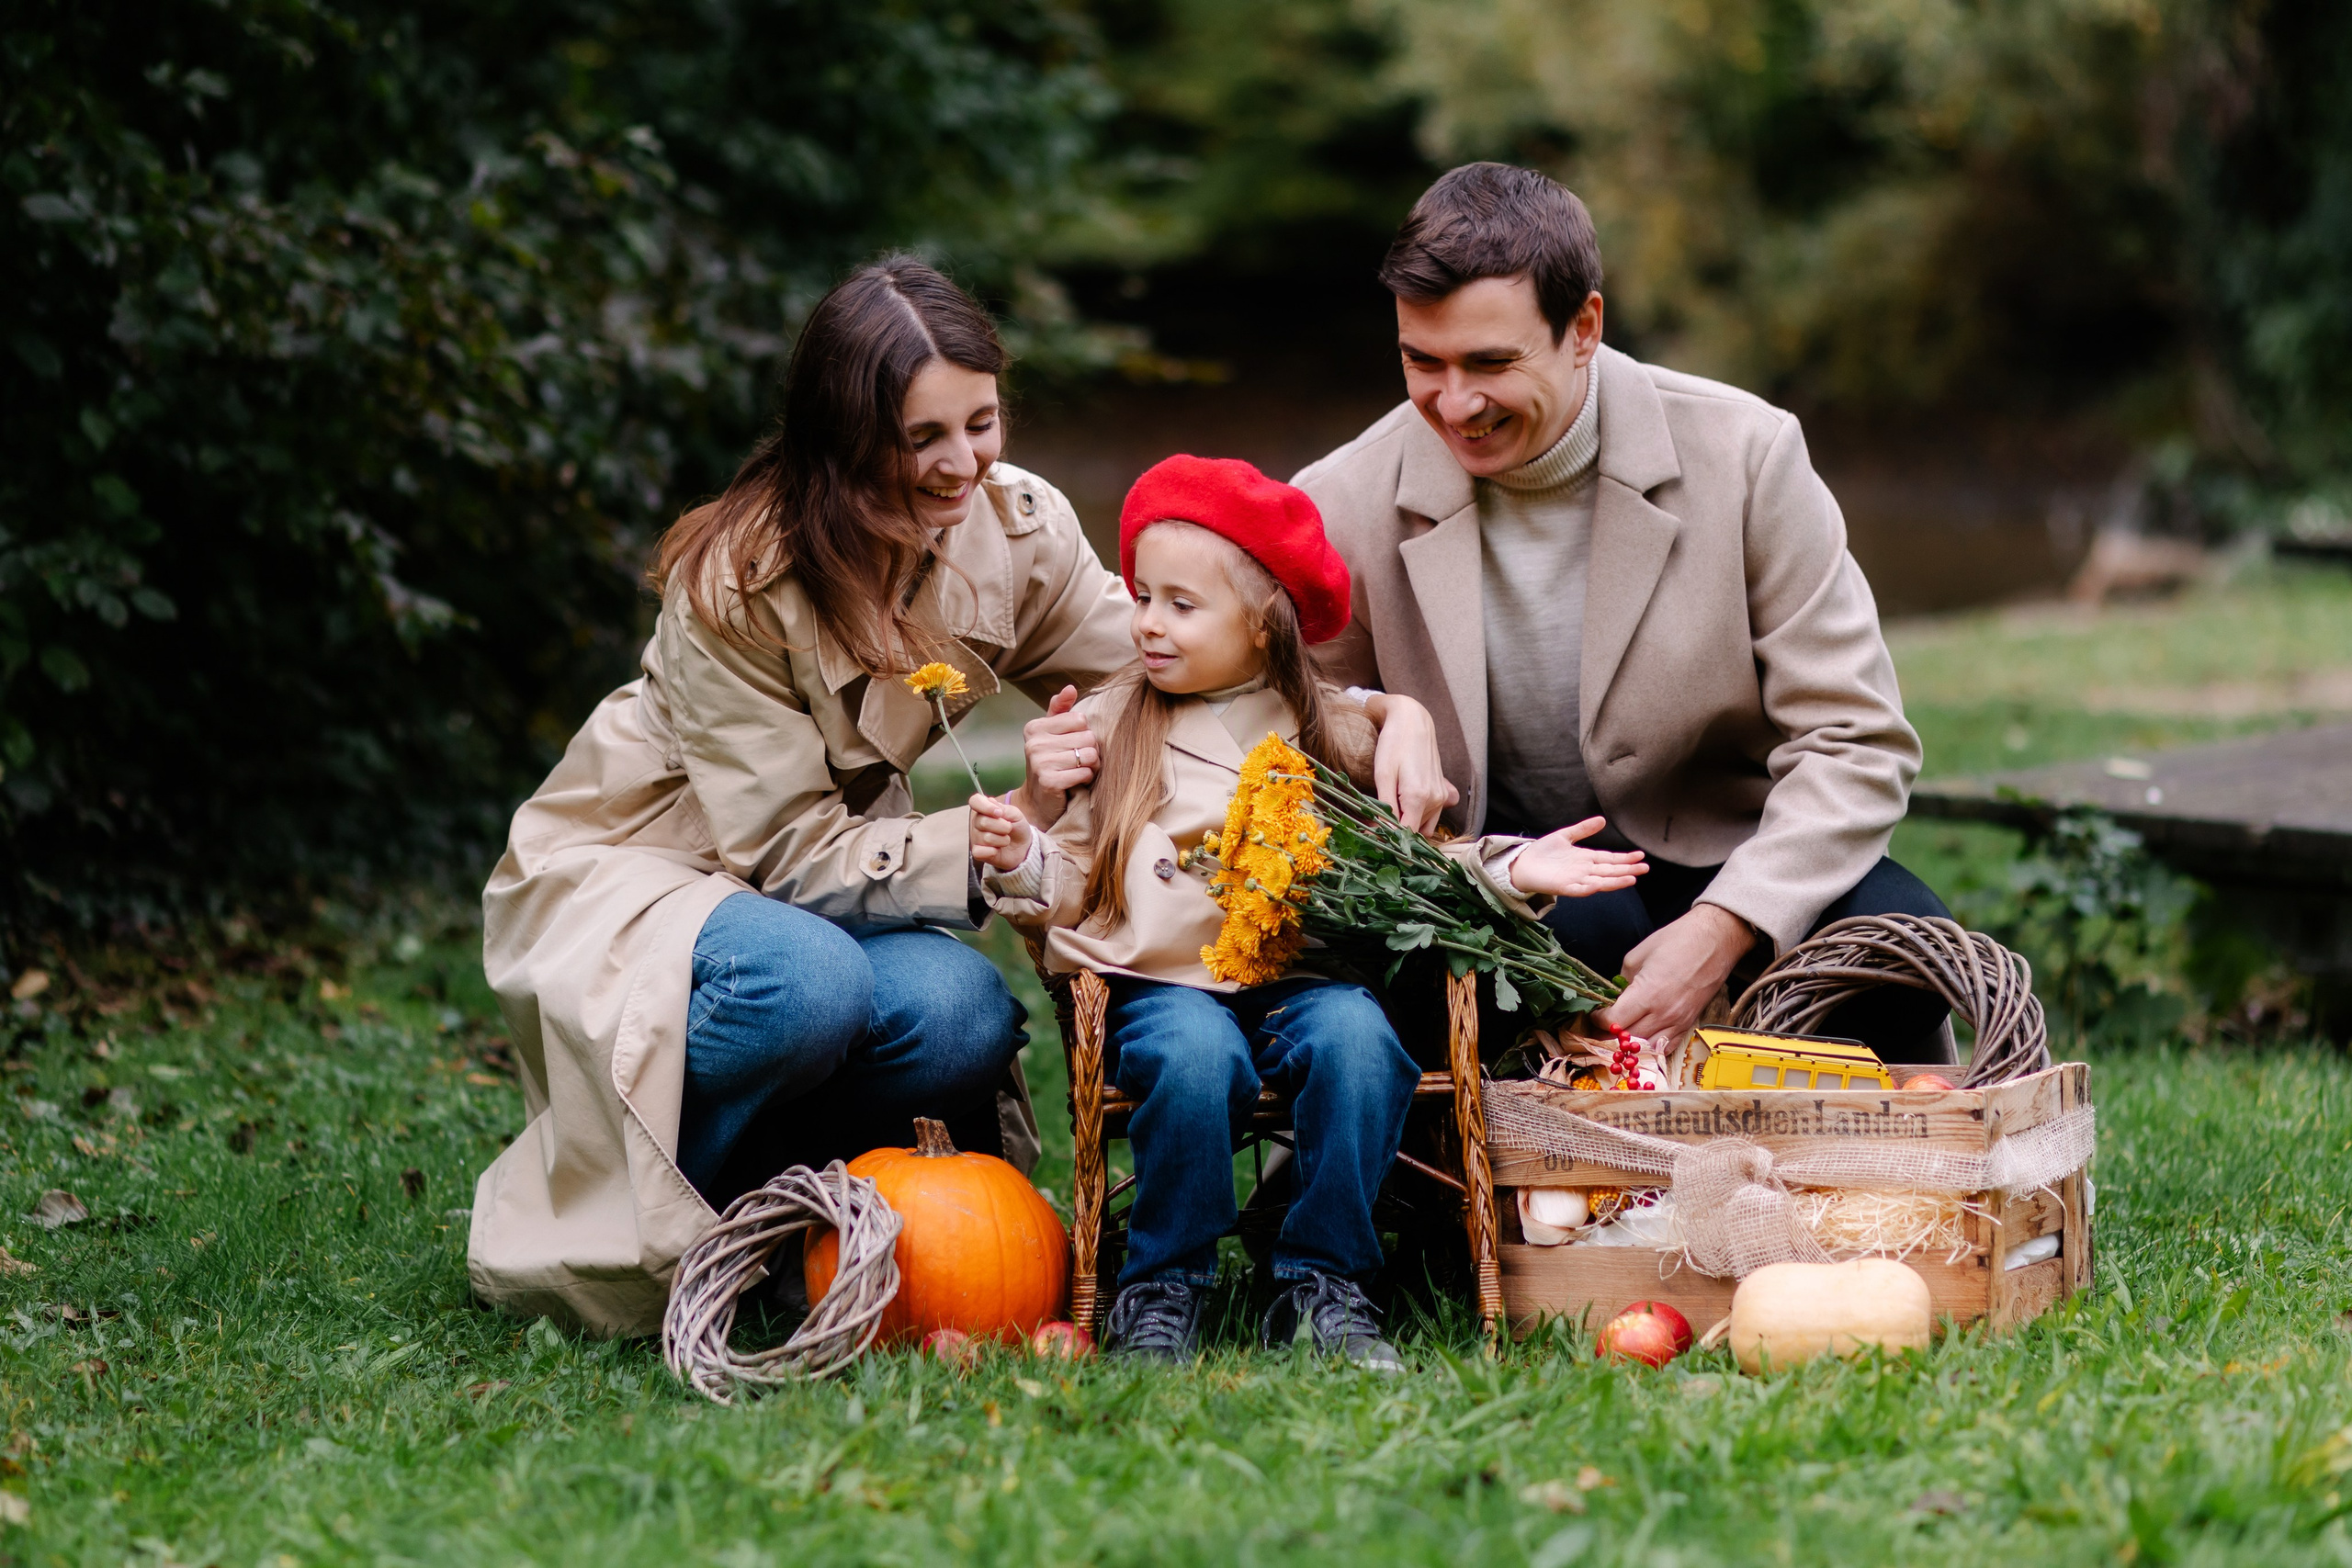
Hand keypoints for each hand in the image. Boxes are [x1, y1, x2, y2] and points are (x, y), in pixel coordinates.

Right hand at [969, 792, 1031, 871]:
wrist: (1024, 846)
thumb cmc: (1017, 827)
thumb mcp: (1016, 814)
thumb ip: (1004, 809)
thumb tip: (992, 803)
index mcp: (984, 809)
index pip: (975, 801)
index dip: (985, 806)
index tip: (999, 813)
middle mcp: (977, 823)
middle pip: (983, 822)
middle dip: (1002, 827)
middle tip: (1009, 829)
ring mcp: (976, 838)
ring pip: (986, 838)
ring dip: (1002, 840)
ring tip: (1006, 840)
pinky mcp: (978, 853)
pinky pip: (979, 852)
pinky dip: (992, 851)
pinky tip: (997, 850)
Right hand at [1011, 685, 1096, 829]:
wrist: (1038, 801)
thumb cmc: (1050, 763)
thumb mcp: (1052, 734)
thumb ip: (1060, 710)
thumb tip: (1070, 688)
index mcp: (1035, 727)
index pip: (1080, 719)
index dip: (1084, 733)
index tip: (1074, 745)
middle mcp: (1034, 743)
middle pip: (1087, 737)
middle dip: (1090, 751)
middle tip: (1079, 761)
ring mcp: (1039, 762)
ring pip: (1088, 755)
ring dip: (1091, 766)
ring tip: (1079, 770)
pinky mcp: (1049, 781)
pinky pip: (1084, 772)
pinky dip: (1086, 778)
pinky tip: (1076, 782)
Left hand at [1363, 691, 1458, 834]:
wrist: (1413, 720)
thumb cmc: (1394, 744)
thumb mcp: (1383, 775)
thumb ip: (1384, 807)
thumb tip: (1380, 832)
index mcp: (1418, 797)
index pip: (1404, 834)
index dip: (1386, 839)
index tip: (1370, 836)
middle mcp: (1435, 800)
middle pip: (1413, 831)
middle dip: (1395, 832)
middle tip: (1374, 822)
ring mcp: (1441, 797)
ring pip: (1422, 826)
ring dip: (1406, 825)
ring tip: (1387, 811)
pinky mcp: (1443, 792)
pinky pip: (1432, 816)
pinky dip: (1418, 818)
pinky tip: (1404, 805)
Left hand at [1507, 816, 1649, 897]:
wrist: (1522, 864)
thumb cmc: (1543, 852)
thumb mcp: (1565, 836)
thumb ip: (1583, 829)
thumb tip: (1602, 820)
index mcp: (1586, 859)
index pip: (1609, 859)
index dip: (1625, 858)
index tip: (1640, 855)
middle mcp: (1584, 871)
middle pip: (1610, 871)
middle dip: (1627, 869)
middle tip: (1646, 868)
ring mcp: (1575, 880)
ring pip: (1599, 881)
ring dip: (1615, 881)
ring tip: (1632, 878)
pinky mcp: (1563, 887)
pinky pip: (1578, 889)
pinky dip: (1588, 888)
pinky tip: (1598, 884)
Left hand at [1599, 904, 1755, 1044]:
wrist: (1715, 940)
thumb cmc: (1676, 941)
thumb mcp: (1637, 955)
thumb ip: (1622, 981)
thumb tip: (1615, 997)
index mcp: (1648, 994)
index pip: (1614, 1021)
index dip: (1598, 1019)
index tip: (1595, 1012)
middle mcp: (1664, 1014)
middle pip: (1628, 1039)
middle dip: (1608, 1035)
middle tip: (1599, 1027)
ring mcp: (1679, 1021)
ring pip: (1646, 1047)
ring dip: (1628, 1044)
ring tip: (1618, 1033)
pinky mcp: (1689, 1024)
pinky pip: (1666, 1047)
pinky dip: (1650, 1047)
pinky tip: (1641, 1038)